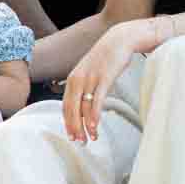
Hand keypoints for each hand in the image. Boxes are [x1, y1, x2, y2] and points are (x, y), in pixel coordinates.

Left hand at [59, 20, 151, 142]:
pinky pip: (96, 101)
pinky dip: (94, 116)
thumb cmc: (106, 59)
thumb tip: (84, 105)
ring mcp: (90, 79)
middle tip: (80, 142)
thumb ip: (84, 87)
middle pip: (71, 109)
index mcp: (72, 80)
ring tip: (91, 138)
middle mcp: (77, 80)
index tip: (72, 136)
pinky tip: (95, 126)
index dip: (68, 123)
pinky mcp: (103, 79)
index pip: (65, 106)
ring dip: (86, 126)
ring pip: (83, 108)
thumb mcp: (90, 73)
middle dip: (74, 128)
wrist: (119, 41)